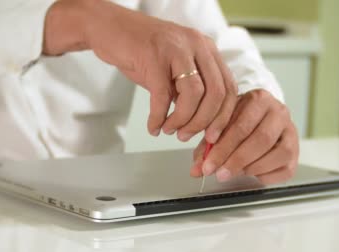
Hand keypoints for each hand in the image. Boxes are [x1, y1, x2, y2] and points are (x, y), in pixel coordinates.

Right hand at [43, 0, 237, 143]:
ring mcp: (176, 49)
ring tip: (170, 130)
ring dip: (183, 121)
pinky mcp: (154, 56)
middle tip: (187, 136)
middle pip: (216, 93)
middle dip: (204, 123)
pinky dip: (158, 117)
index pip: (229, 87)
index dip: (223, 117)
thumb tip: (200, 124)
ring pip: (194, 95)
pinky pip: (163, 96)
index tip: (212, 136)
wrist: (109, 28)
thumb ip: (190, 91)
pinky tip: (153, 126)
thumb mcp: (174, 69)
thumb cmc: (141, 50)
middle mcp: (197, 45)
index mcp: (207, 49)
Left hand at [190, 89, 298, 184]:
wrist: (261, 118)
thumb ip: (208, 146)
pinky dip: (266, 175)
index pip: (241, 126)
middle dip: (236, 160)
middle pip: (261, 140)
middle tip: (219, 173)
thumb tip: (196, 170)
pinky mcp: (296, 151)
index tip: (208, 164)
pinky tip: (251, 172)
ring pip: (278, 154)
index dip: (223, 148)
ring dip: (253, 167)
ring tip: (234, 171)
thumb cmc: (239, 121)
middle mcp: (279, 112)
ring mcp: (291, 131)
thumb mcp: (221, 126)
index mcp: (259, 99)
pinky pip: (285, 168)